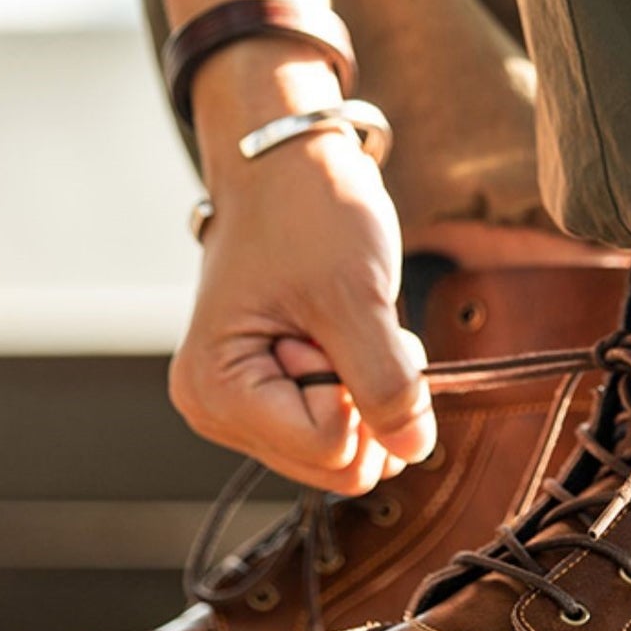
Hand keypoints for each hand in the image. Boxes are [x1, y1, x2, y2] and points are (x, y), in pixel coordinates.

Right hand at [168, 48, 434, 493]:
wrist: (283, 165)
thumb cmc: (304, 212)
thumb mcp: (355, 295)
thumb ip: (387, 382)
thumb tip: (415, 450)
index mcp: (218, 390)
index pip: (330, 450)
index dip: (361, 394)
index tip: (340, 323)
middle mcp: (216, 410)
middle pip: (334, 466)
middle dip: (366, 401)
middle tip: (352, 326)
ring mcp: (241, 407)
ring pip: (342, 452)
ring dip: (367, 392)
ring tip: (345, 324)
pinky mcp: (268, 397)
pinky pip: (338, 427)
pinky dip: (359, 384)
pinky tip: (342, 333)